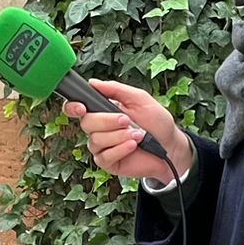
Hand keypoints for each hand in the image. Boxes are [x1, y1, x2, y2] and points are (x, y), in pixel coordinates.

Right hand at [62, 80, 191, 184]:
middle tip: (127, 120)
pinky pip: (104, 156)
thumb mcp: (140, 99)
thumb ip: (116, 89)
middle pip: (86, 123)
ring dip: (119, 136)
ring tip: (138, 135)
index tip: (81, 107)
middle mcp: (98, 128)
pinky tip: (133, 146)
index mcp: (102, 110)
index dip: (73, 107)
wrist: (170, 146)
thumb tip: (94, 82)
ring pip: (96, 140)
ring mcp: (102, 146)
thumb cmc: (157, 122)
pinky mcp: (108, 162)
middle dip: (108, 121)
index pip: (76, 108)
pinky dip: (120, 149)